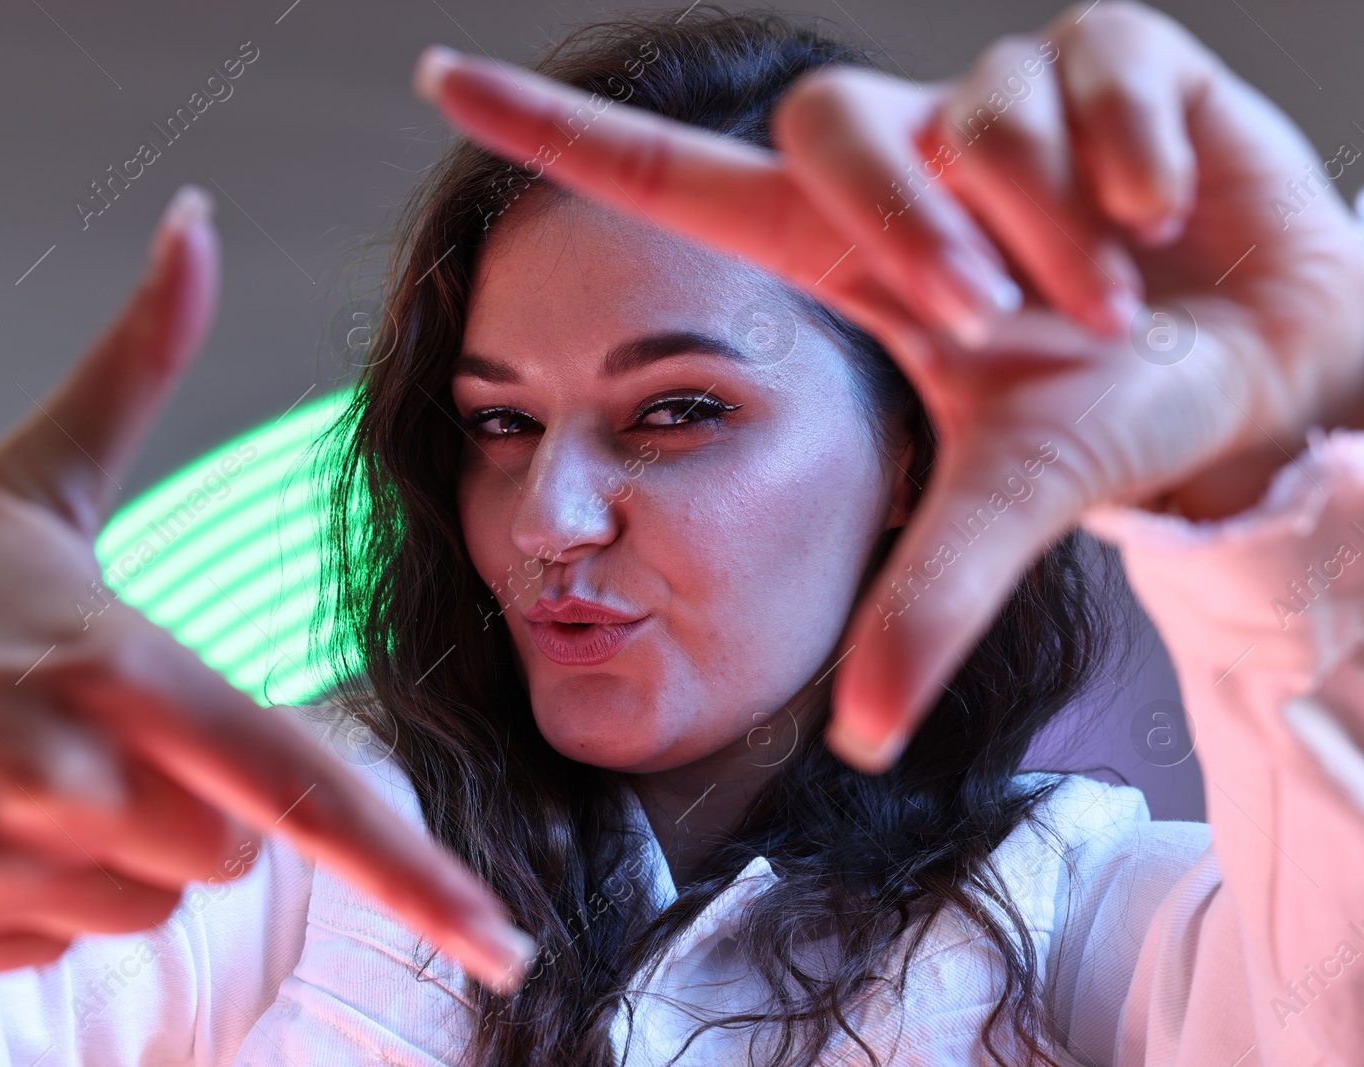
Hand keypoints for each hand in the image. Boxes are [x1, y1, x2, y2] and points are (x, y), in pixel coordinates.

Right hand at [0, 187, 531, 990]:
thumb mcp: (35, 474)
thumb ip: (140, 360)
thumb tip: (194, 224)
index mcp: (120, 663)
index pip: (302, 787)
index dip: (416, 873)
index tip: (501, 944)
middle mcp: (65, 772)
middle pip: (233, 852)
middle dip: (194, 804)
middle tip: (96, 729)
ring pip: (148, 904)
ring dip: (113, 853)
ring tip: (23, 769)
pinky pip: (54, 945)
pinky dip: (33, 898)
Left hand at [409, 2, 1363, 770]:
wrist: (1264, 370)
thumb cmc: (1116, 417)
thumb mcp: (1011, 501)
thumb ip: (925, 603)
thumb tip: (857, 736)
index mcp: (838, 256)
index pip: (664, 171)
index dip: (551, 130)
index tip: (438, 79)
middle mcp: (898, 163)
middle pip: (827, 124)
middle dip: (919, 231)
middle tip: (1008, 321)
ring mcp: (990, 100)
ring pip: (978, 110)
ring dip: (1054, 222)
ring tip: (1113, 292)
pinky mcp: (1102, 51)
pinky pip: (1091, 61)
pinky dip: (1137, 149)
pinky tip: (1165, 211)